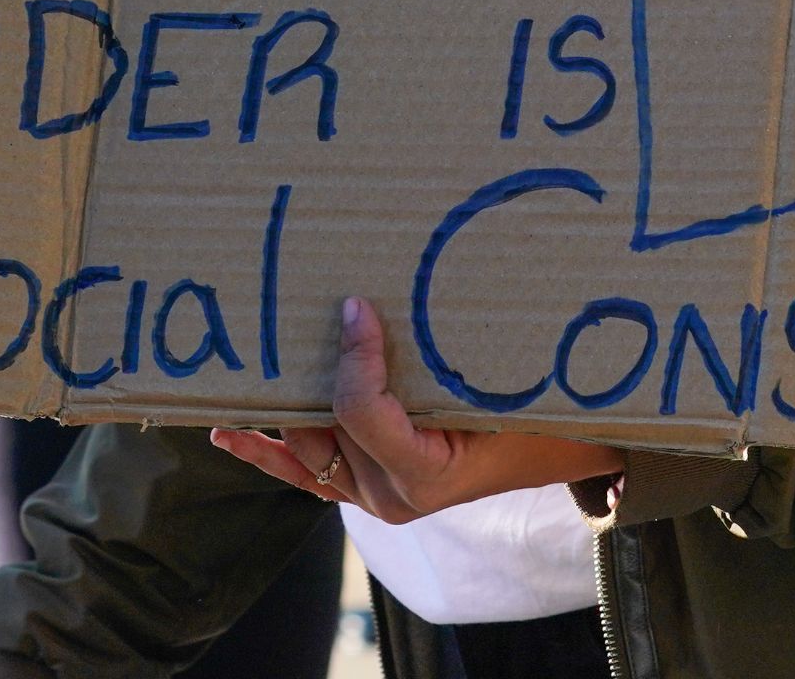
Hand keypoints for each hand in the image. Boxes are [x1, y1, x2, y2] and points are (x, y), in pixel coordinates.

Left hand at [212, 297, 623, 523]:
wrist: (565, 453)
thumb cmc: (545, 413)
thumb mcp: (506, 382)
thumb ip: (452, 351)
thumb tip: (385, 296)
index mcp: (427, 473)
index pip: (361, 412)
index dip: (353, 355)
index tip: (355, 306)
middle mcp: (391, 496)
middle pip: (323, 426)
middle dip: (314, 370)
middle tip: (304, 314)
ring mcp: (375, 498)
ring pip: (306, 448)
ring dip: (281, 409)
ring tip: (246, 370)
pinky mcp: (368, 491)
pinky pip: (306, 476)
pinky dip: (267, 454)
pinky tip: (228, 435)